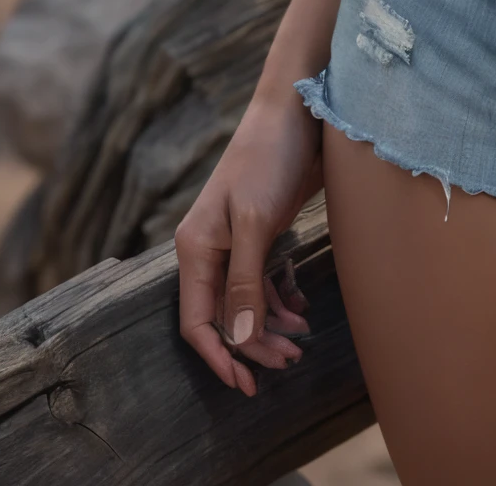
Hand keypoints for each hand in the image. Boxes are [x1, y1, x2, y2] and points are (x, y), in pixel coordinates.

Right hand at [175, 92, 322, 395]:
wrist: (296, 109)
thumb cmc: (270, 158)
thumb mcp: (256, 223)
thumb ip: (245, 282)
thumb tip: (236, 340)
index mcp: (195, 249)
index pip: (195, 321)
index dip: (218, 357)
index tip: (246, 384)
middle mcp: (209, 249)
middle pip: (222, 317)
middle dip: (251, 345)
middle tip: (288, 363)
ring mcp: (235, 242)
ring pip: (244, 303)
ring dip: (268, 327)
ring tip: (299, 343)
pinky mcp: (260, 233)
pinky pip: (262, 283)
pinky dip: (279, 301)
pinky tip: (300, 311)